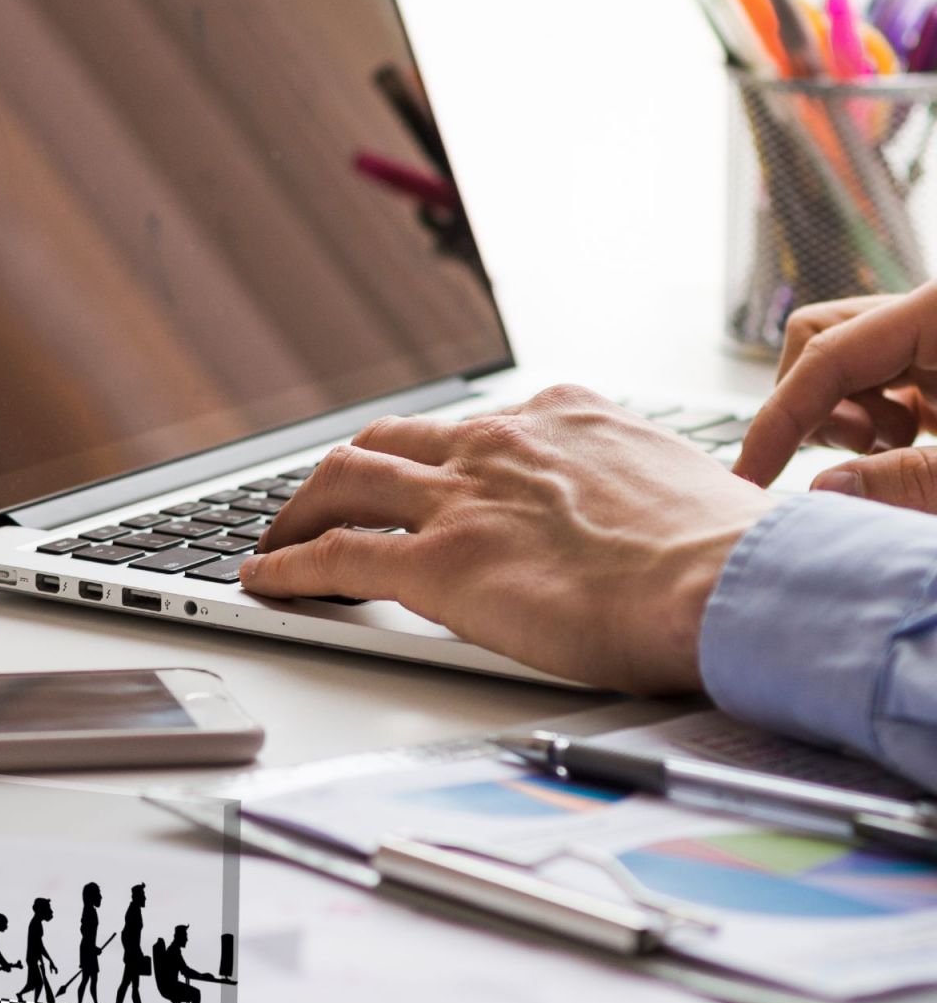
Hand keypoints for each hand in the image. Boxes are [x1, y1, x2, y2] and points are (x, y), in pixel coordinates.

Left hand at [237, 386, 780, 691]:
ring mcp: (463, 499)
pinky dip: (290, 565)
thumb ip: (639, 490)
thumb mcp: (683, 489)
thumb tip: (652, 523)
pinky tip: (266, 578)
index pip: (472, 427)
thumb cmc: (732, 554)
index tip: (423, 475)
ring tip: (279, 535)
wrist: (736, 584)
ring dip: (301, 508)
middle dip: (348, 469)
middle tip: (327, 500)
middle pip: (389, 441)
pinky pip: (336, 556)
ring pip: (345, 481)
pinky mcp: (440, 564)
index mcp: (563, 419)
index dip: (434, 456)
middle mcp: (500, 444)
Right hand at [735, 285, 936, 506]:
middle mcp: (927, 315)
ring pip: (844, 363)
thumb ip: (912, 480)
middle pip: (822, 342)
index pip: (827, 352)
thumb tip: (823, 488)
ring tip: (902, 448)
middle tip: (861, 451)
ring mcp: (931, 339)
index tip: (750, 474)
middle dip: (816, 406)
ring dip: (851, 417)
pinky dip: (875, 423)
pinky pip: (879, 380)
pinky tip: (909, 447)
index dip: (779, 416)